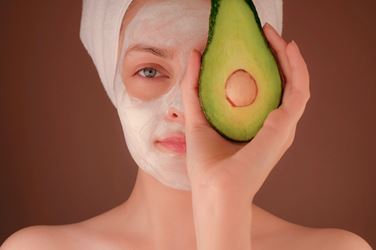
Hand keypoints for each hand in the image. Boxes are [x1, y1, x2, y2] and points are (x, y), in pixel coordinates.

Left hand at [181, 23, 309, 199]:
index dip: (263, 63)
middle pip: (283, 83)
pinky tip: (287, 48)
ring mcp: (283, 127)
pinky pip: (298, 90)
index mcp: (258, 127)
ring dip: (288, 56)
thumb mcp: (196, 118)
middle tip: (264, 33)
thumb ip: (194, 88)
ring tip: (274, 35)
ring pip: (296, 82)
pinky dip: (297, 68)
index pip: (267, 89)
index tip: (251, 42)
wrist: (215, 194)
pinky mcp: (284, 127)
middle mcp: (275, 126)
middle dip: (276, 55)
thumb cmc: (207, 166)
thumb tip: (194, 54)